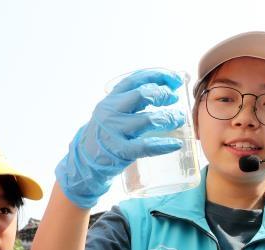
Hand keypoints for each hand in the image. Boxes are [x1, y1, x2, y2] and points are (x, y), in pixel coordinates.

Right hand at [56, 68, 186, 207]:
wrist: (85, 158)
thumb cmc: (108, 132)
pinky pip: (146, 146)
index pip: (136, 79)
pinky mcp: (120, 151)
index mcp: (112, 98)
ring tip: (179, 119)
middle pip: (142, 94)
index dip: (159, 75)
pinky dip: (163, 145)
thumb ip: (134, 101)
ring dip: (168, 117)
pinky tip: (176, 143)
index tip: (175, 79)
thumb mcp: (115, 110)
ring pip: (147, 119)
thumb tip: (168, 90)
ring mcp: (115, 131)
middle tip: (175, 99)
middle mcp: (111, 111)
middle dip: (163, 94)